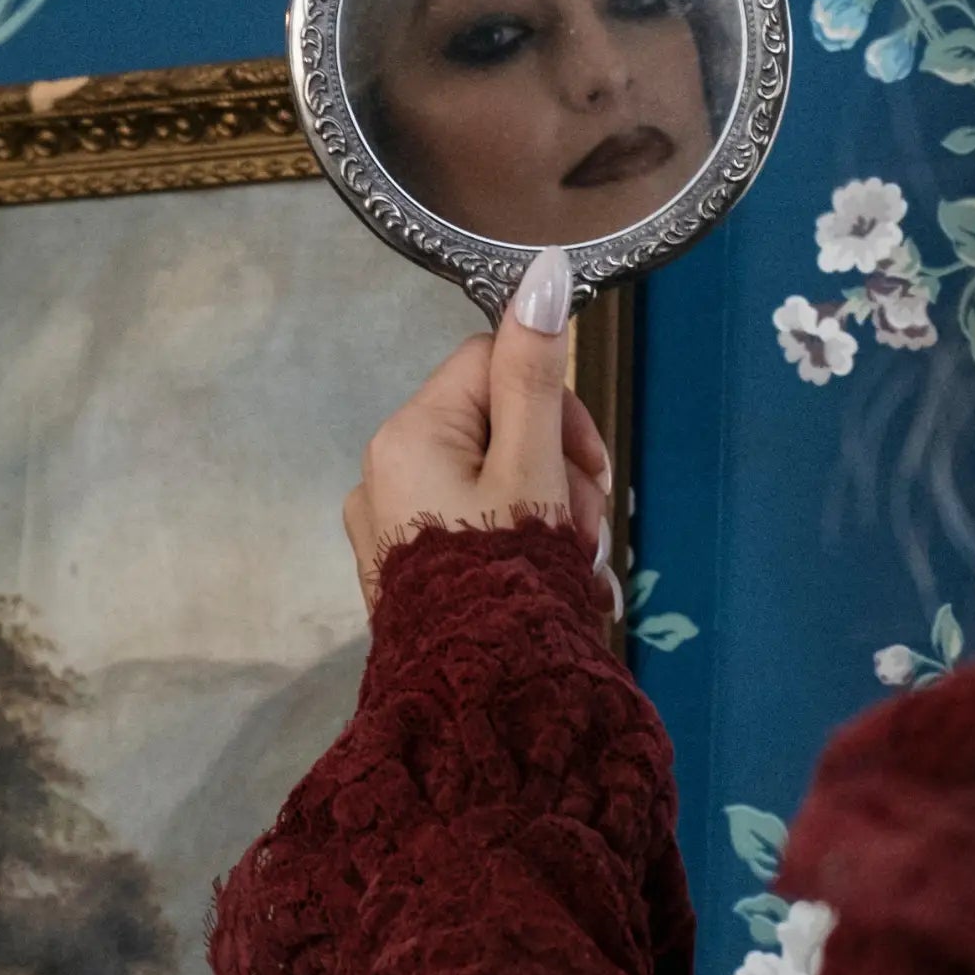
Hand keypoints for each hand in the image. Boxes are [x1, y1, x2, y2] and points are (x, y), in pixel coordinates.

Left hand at [343, 247, 613, 613]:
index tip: (590, 464)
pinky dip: (519, 549)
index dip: (557, 403)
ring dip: (550, 515)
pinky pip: (473, 531)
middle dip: (560, 472)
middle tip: (585, 530)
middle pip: (499, 428)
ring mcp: (391, 527)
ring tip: (576, 573)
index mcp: (409, 435)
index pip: (495, 364)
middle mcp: (385, 473)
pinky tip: (553, 589)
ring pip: (494, 484)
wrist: (479, 702)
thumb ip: (538, 373)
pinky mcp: (405, 572)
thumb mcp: (535, 467)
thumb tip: (542, 271)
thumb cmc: (507, 574)